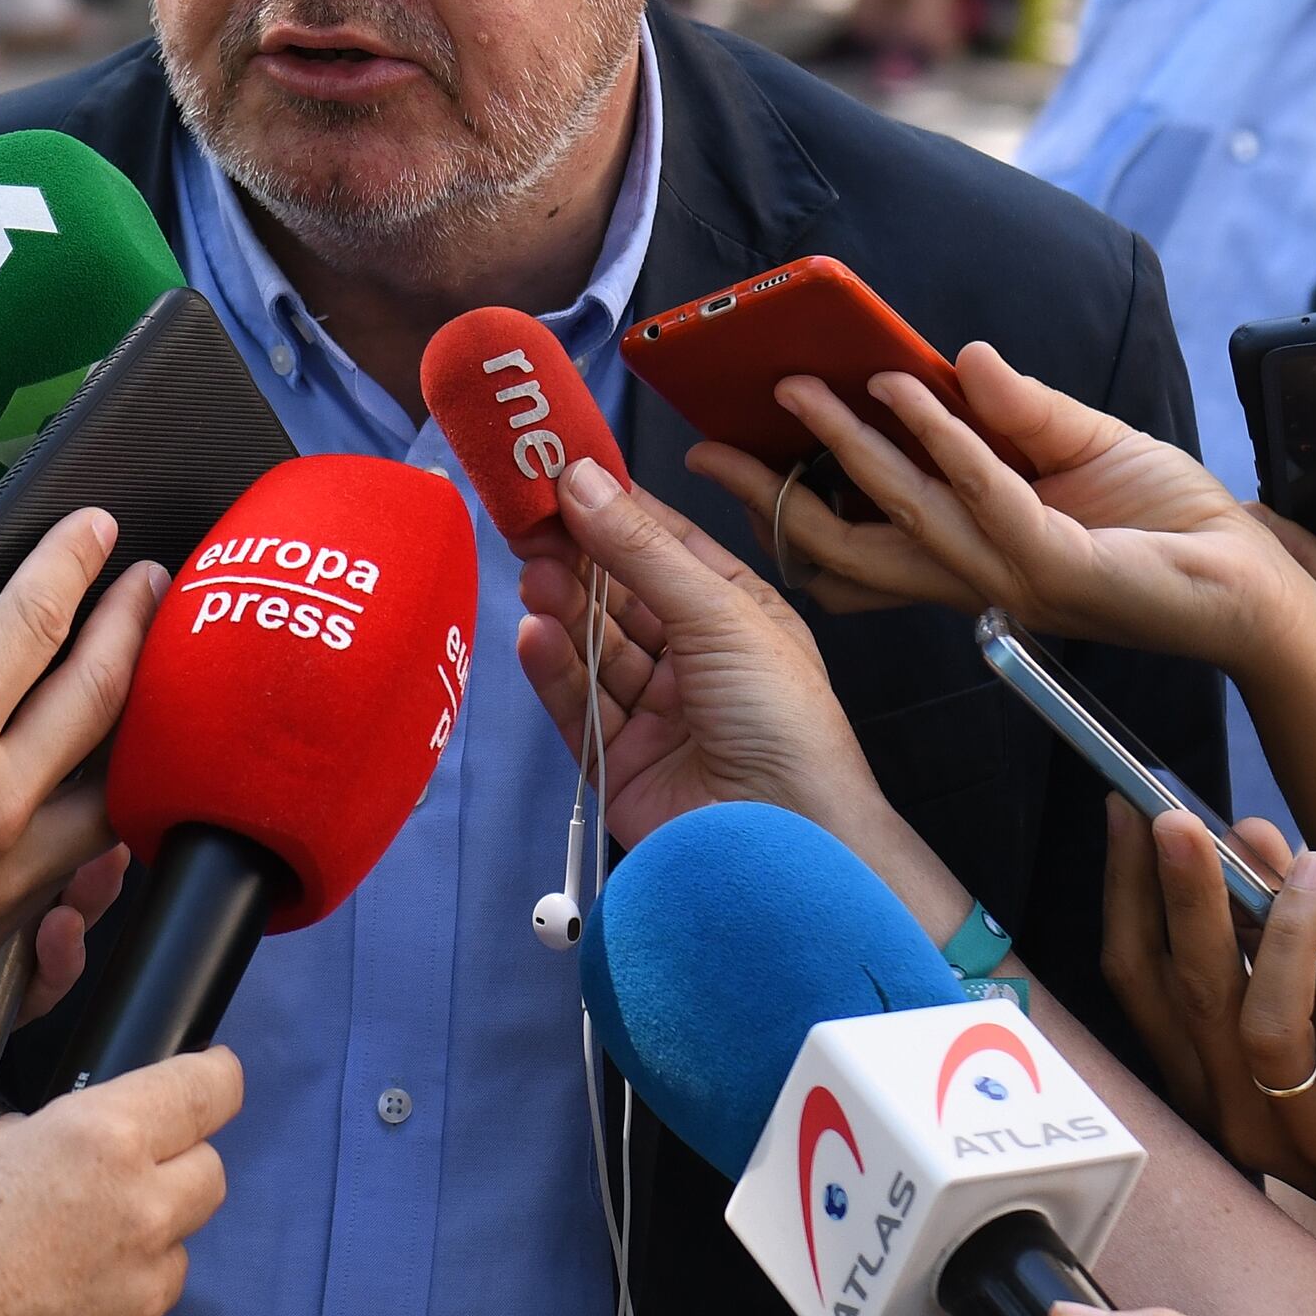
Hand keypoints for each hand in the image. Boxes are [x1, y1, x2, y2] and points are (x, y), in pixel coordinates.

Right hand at [0, 514, 153, 1066]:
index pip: (35, 620)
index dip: (71, 561)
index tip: (93, 526)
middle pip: (101, 691)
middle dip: (134, 620)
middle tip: (150, 577)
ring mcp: (16, 867)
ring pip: (117, 776)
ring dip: (142, 709)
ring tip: (150, 663)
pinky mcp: (13, 916)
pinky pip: (93, 844)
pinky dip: (116, 791)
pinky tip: (110, 767)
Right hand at [0, 1046, 239, 1315]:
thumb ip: (11, 1139)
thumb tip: (34, 1146)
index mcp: (99, 1141)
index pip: (206, 1091)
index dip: (211, 1079)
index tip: (208, 1078)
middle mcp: (140, 1215)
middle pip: (208, 1175)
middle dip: (175, 1167)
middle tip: (113, 1180)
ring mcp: (140, 1300)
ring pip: (172, 1256)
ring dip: (137, 1249)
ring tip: (52, 1268)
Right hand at [509, 456, 903, 859]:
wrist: (787, 842)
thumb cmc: (782, 718)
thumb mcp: (720, 615)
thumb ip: (641, 551)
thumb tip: (580, 478)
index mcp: (737, 612)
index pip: (666, 545)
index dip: (615, 509)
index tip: (559, 473)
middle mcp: (695, 657)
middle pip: (619, 595)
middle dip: (576, 559)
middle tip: (528, 524)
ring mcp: (656, 711)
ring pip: (593, 647)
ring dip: (561, 608)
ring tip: (531, 574)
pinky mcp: (619, 761)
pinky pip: (577, 704)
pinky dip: (553, 668)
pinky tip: (532, 634)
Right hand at [705, 344, 1315, 676]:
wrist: (1251, 580)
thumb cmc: (1170, 520)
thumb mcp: (1080, 442)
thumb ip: (1016, 407)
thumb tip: (957, 357)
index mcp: (968, 555)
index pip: (857, 542)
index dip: (789, 508)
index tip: (725, 460)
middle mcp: (974, 575)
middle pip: (847, 547)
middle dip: (777, 497)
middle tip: (710, 445)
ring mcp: (1010, 574)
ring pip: (901, 510)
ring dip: (845, 443)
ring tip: (800, 384)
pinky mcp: (1057, 566)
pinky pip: (981, 490)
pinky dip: (939, 435)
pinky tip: (904, 385)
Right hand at [1104, 814, 1315, 1315]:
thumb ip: (1284, 939)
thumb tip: (1250, 838)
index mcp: (1208, 1081)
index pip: (1142, 984)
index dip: (1125, 896)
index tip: (1124, 812)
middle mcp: (1240, 1112)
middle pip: (1193, 995)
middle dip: (1181, 898)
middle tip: (1179, 818)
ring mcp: (1314, 1131)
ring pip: (1268, 1028)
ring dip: (1285, 937)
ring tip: (1314, 865)